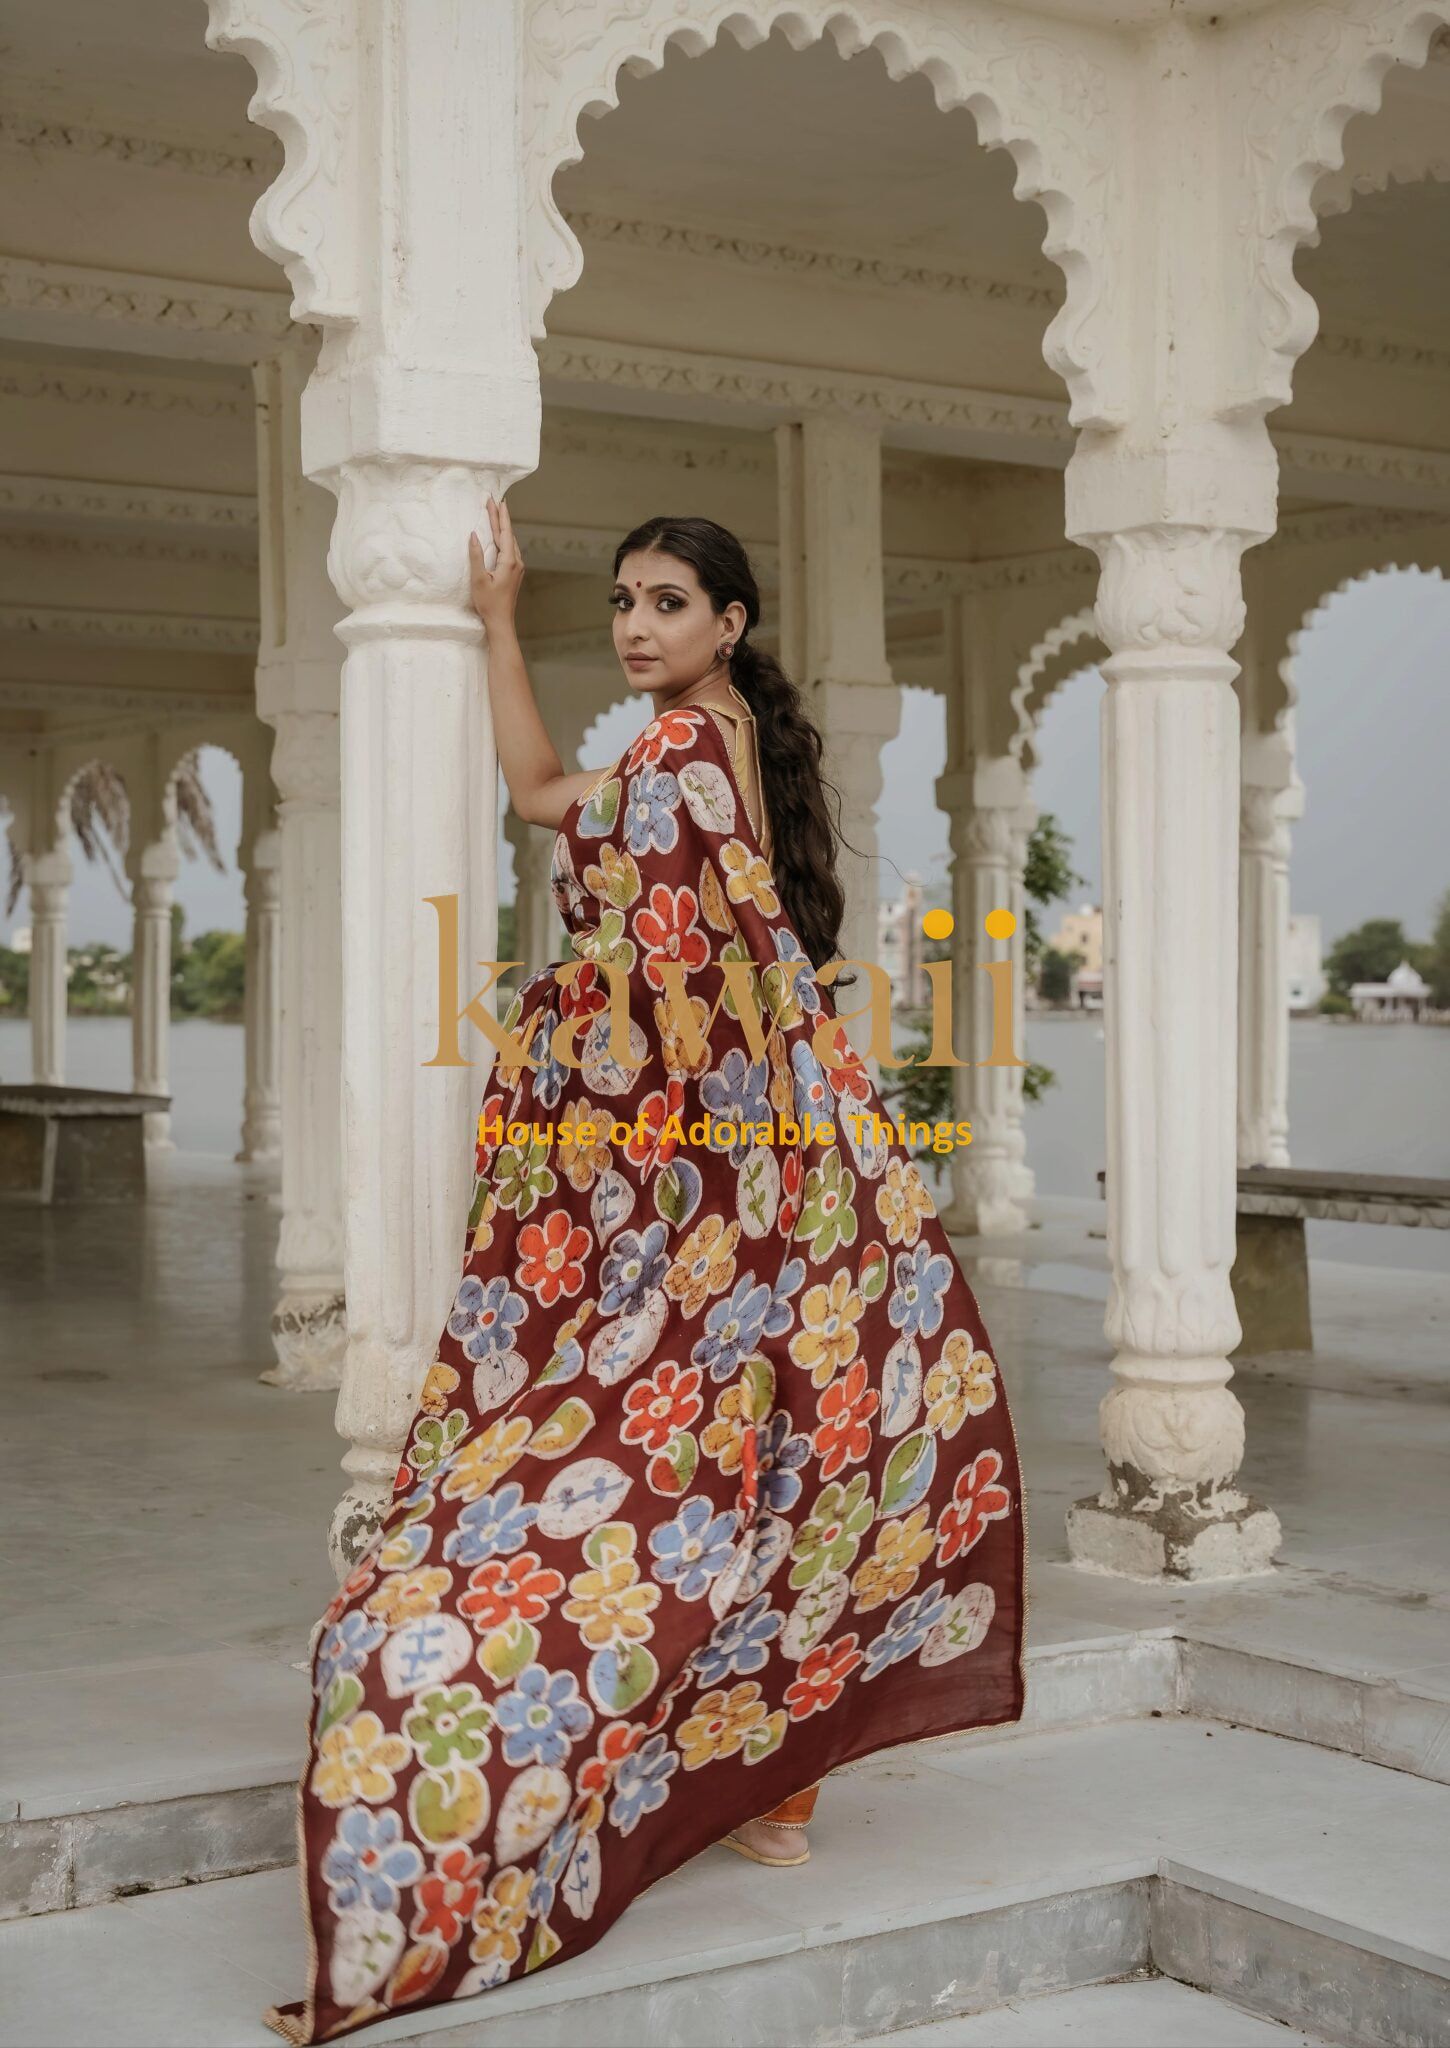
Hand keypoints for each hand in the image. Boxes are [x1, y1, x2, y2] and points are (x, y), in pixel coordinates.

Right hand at [469, 495, 523, 632]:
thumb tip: (473, 535)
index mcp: (509, 562)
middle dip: (500, 518)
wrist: (501, 622)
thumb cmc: (488, 604)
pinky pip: (510, 550)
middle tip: (494, 501)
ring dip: (502, 528)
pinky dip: (504, 539)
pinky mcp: (514, 573)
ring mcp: (517, 568)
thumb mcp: (478, 579)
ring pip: (510, 542)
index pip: (504, 532)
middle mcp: (517, 563)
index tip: (497, 500)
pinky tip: (499, 536)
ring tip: (496, 514)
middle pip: (508, 535)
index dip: (500, 516)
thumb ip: (476, 556)